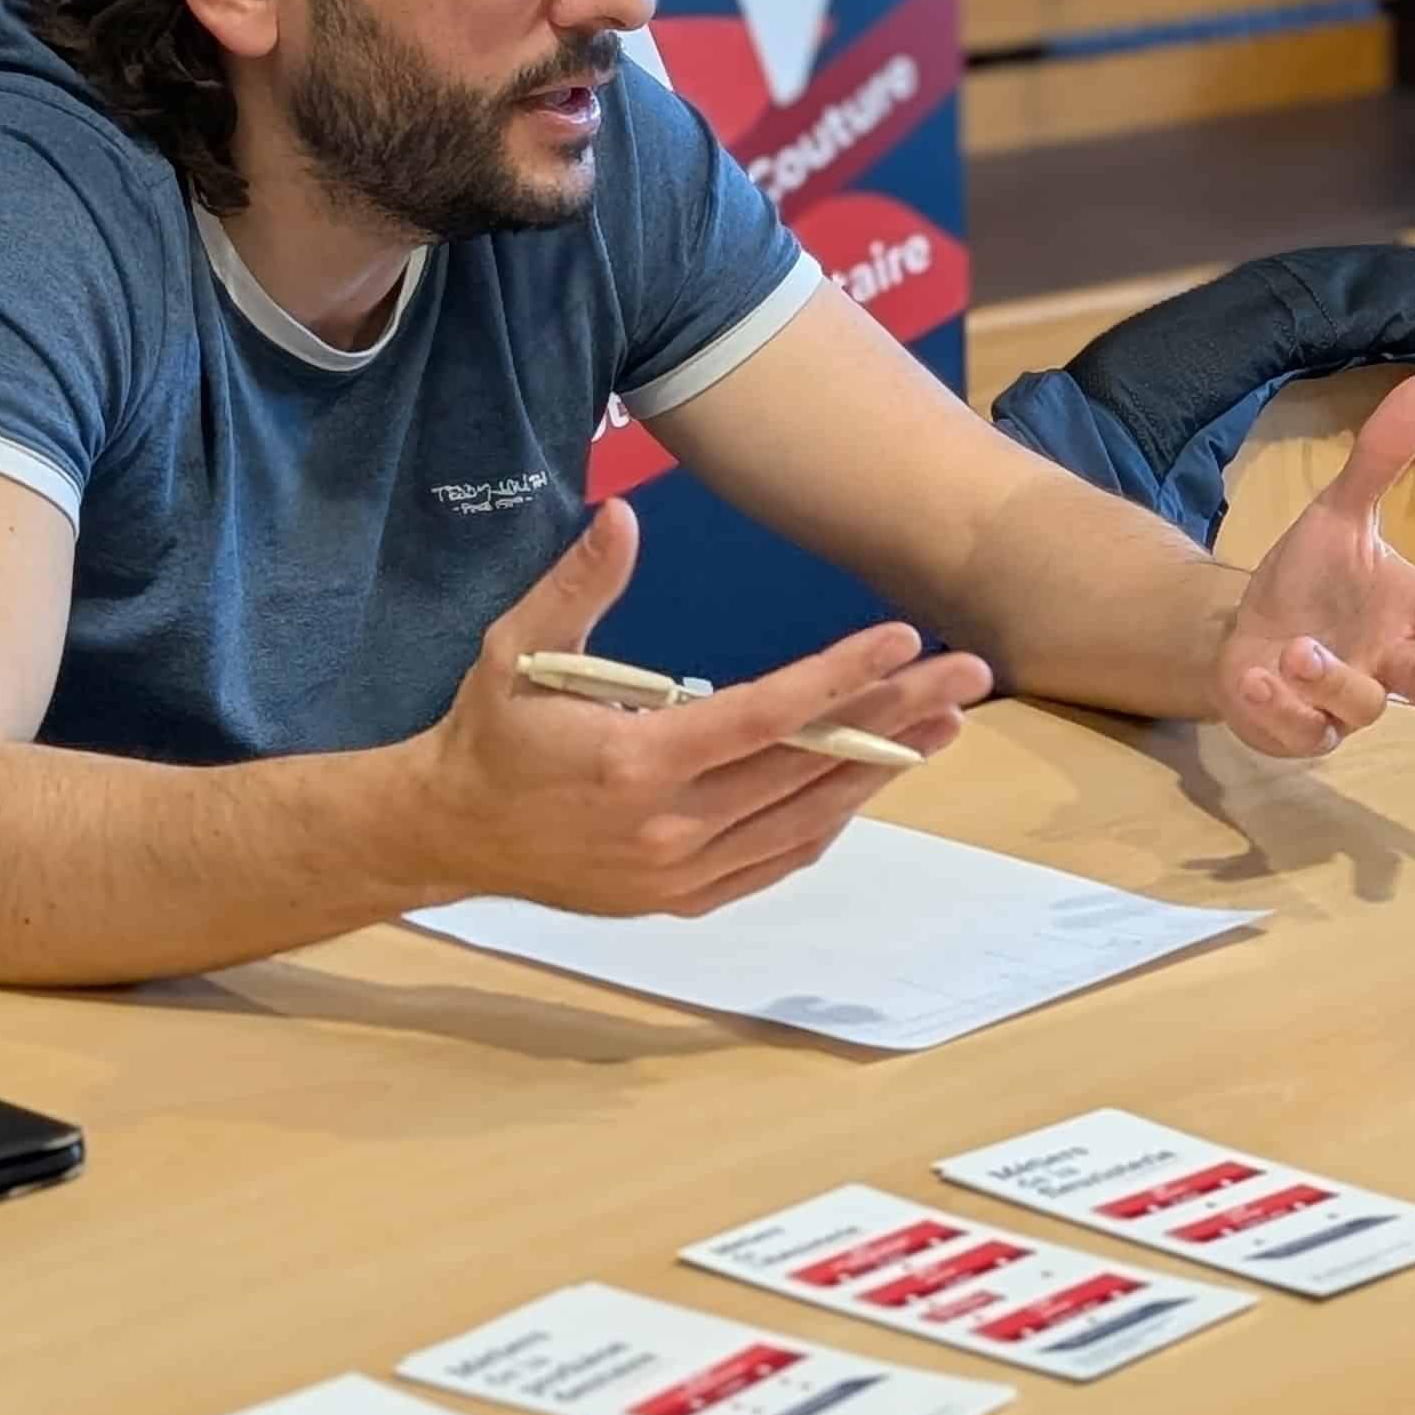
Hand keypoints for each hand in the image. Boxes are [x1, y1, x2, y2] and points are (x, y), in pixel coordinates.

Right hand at [412, 500, 992, 913]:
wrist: (448, 832)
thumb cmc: (489, 731)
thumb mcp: (517, 647)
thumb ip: (579, 584)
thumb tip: (624, 515)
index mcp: (636, 763)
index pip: (764, 715)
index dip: (840, 677)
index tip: (902, 640)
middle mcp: (669, 827)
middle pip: (808, 765)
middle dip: (896, 716)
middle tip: (966, 674)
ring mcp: (680, 873)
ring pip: (807, 818)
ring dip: (881, 771)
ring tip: (944, 725)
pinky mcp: (682, 900)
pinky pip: (779, 859)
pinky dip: (831, 819)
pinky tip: (871, 780)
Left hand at [1213, 377, 1414, 757]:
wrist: (1246, 632)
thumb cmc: (1311, 580)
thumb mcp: (1337, 515)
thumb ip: (1379, 461)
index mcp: (1406, 609)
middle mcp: (1387, 660)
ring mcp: (1348, 702)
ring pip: (1361, 705)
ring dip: (1331, 678)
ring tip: (1297, 651)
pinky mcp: (1304, 730)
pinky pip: (1302, 731)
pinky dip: (1280, 708)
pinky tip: (1257, 678)